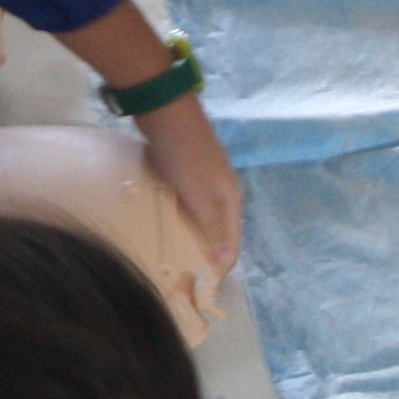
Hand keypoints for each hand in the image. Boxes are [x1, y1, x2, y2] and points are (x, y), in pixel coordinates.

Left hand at [135, 90, 242, 270]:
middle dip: (208, 252)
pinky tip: (168, 221)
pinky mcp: (191, 168)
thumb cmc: (184, 158)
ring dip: (195, 235)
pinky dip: (183, 216)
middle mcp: (225, 189)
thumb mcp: (200, 197)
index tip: (203, 287)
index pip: (232, 243)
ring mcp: (208, 177)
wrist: (166, 112)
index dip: (220, 265)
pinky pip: (191, 202)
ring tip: (176, 254)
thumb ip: (213, 228)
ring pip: (206, 216)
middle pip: (221, 230)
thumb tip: (227, 261)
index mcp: (232, 199)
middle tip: (187, 274)